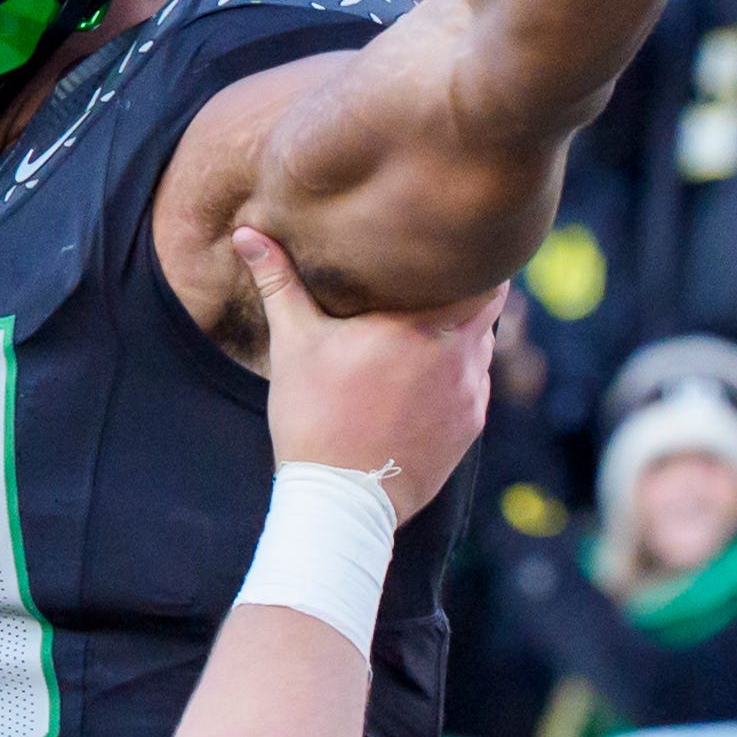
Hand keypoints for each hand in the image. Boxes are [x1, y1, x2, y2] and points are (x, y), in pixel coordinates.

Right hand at [233, 227, 497, 514]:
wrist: (341, 503)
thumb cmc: (314, 417)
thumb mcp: (293, 344)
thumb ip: (278, 282)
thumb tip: (247, 233)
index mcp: (424, 324)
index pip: (485, 273)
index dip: (474, 258)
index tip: (451, 249)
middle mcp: (461, 356)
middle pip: (489, 306)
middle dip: (465, 293)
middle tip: (436, 283)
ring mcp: (471, 395)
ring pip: (481, 347)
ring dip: (461, 336)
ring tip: (426, 332)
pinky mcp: (470, 428)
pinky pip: (474, 387)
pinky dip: (455, 376)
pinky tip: (421, 382)